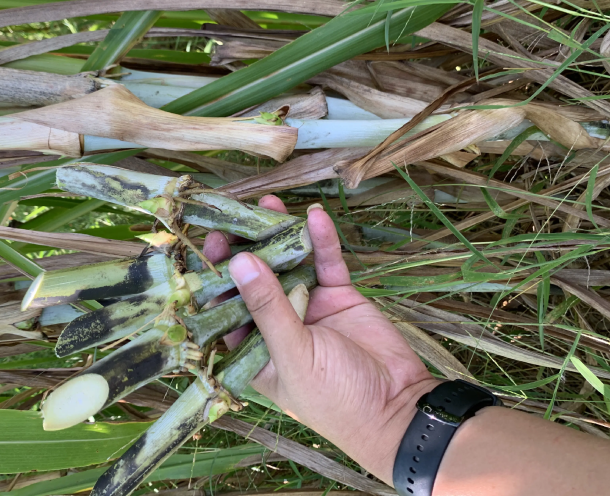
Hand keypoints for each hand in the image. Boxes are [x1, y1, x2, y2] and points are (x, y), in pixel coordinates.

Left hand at [203, 195, 438, 485]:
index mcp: (253, 349)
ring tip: (269, 202)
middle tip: (235, 216)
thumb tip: (238, 261)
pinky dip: (321, 240)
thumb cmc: (335, 398)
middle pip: (254, 279)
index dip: (217, 276)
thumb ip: (267, 307)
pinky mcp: (338, 295)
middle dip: (246, 247)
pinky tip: (315, 215)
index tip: (211, 243)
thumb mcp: (294, 353)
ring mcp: (308, 306)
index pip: (225, 307)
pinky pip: (326, 262)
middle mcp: (275, 324)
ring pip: (289, 264)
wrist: (398, 407)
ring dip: (280, 235)